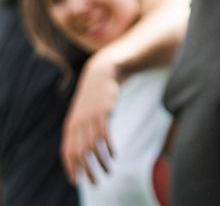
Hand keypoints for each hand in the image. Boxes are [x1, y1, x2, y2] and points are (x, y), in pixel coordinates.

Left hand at [62, 52, 121, 183]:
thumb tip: (82, 151)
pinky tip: (114, 156)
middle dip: (86, 170)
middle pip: (79, 153)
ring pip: (93, 146)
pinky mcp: (103, 113)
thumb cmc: (93, 99)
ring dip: (101, 162)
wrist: (101, 75)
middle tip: (94, 182)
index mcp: (70, 127)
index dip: (71, 168)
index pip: (67, 153)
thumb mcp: (83, 115)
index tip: (77, 182)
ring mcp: (90, 118)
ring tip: (108, 171)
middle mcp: (77, 124)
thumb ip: (80, 132)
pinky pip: (105, 135)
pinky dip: (109, 148)